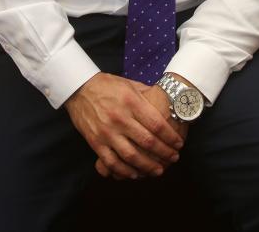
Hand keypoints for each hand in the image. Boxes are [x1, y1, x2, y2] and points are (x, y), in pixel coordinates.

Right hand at [64, 73, 184, 179]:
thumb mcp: (130, 84)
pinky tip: (134, 174)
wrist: (79, 88)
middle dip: (164, 153)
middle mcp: (120, 118)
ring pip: (131, 156)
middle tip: (174, 158)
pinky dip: (124, 171)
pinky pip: (111, 161)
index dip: (170, 137)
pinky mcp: (95, 142)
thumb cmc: (108, 85)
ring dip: (147, 166)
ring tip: (159, 170)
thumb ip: (147, 95)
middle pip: (147, 142)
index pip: (156, 124)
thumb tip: (168, 102)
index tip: (179, 144)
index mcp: (131, 102)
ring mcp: (107, 132)